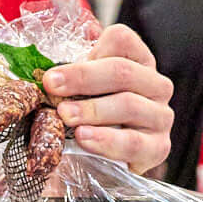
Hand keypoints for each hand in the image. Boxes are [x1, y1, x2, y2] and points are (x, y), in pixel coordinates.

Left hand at [42, 23, 175, 171]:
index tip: (56, 70)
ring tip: (65, 115)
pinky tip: (83, 137)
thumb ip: (70, 74)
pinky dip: (106, 140)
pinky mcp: (158, 147)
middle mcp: (156, 85)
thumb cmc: (92, 117)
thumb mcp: (81, 90)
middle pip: (123, 71)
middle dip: (82, 78)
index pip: (122, 40)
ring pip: (129, 105)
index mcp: (138, 62)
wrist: (103, 160)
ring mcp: (160, 116)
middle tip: (51, 86)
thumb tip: (42, 67)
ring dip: (92, 110)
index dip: (90, 50)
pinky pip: (133, 142)